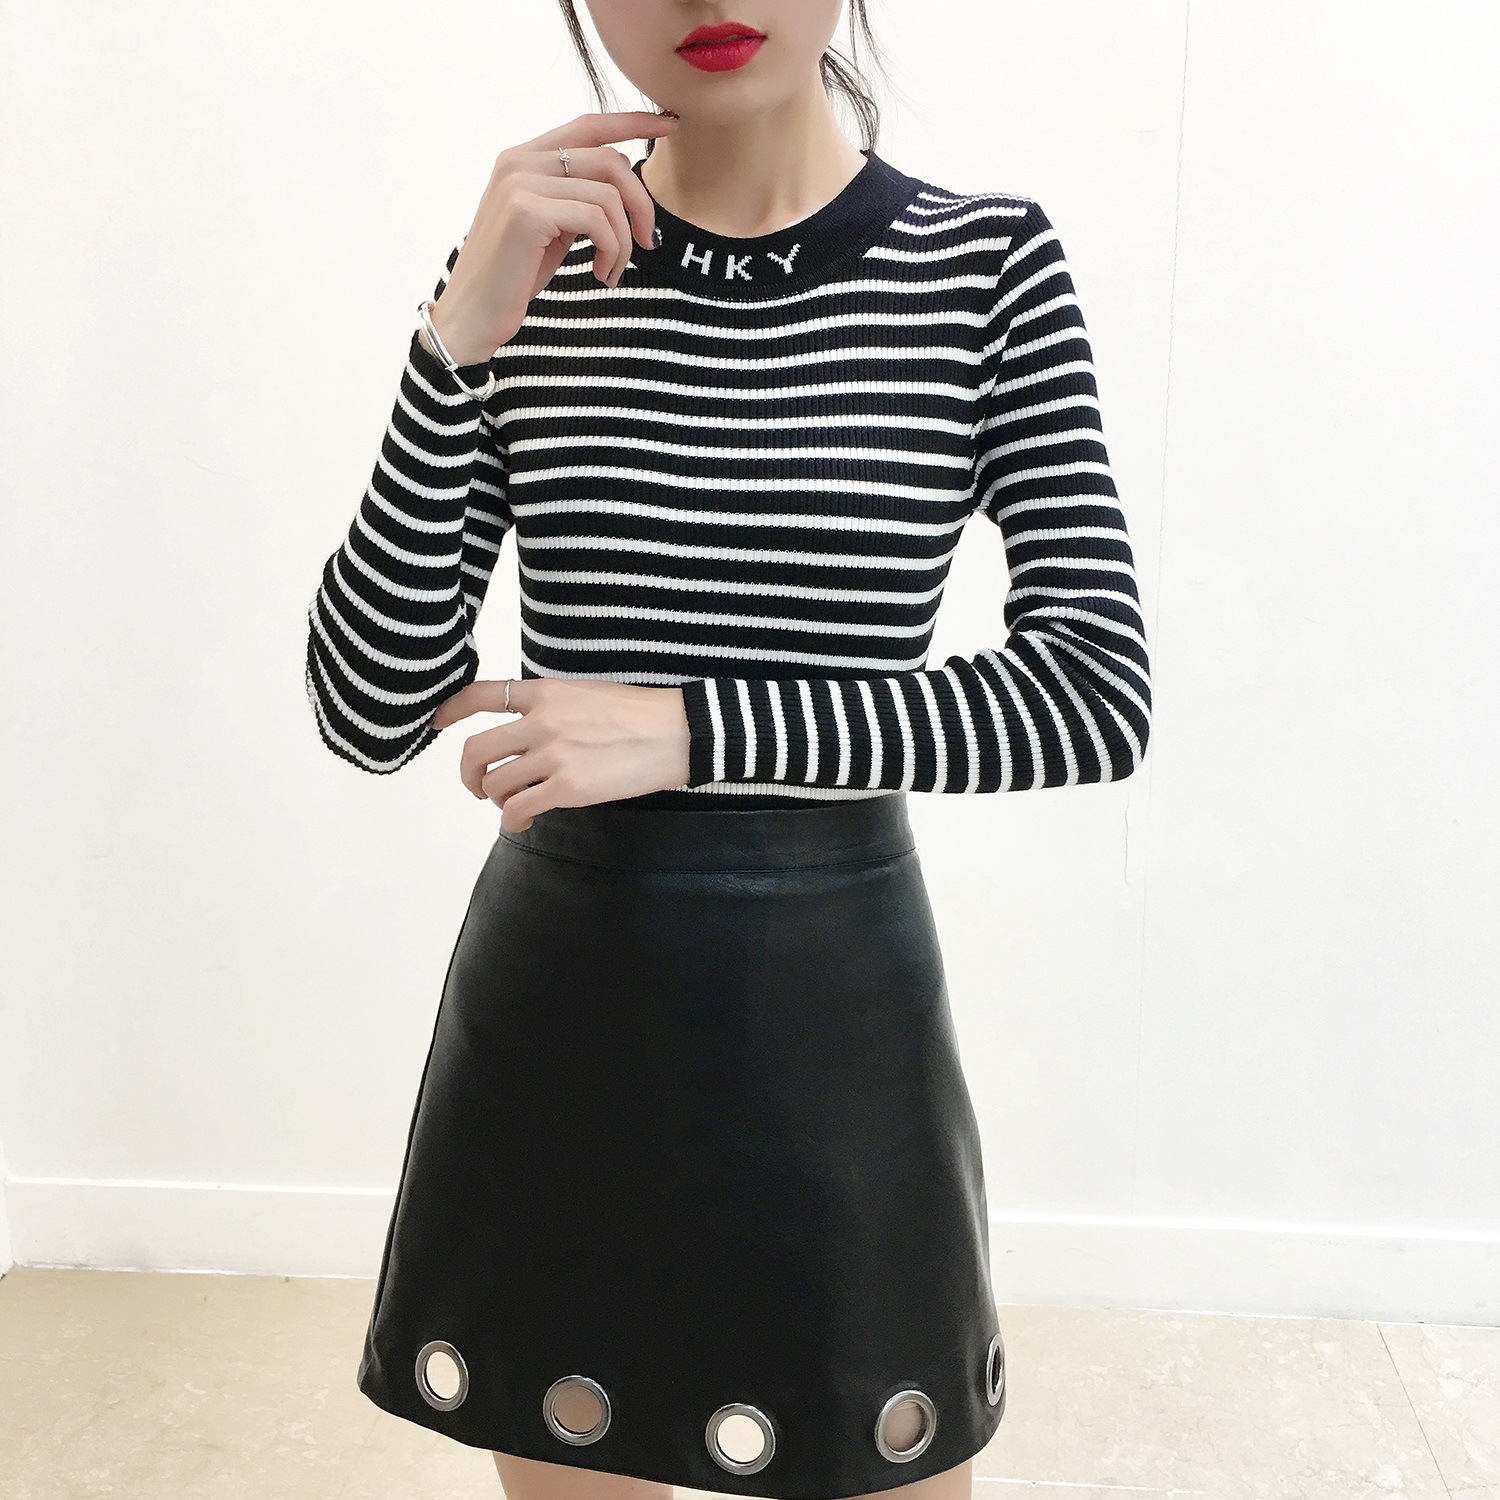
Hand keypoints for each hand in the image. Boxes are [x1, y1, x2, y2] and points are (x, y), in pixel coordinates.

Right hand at [429, 109, 679, 363]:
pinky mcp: (526, 212)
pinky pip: (596, 220)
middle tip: (647, 242)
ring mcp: (519, 183)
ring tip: (612, 269)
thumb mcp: (551, 228)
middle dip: (640, 202)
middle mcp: (518, 161)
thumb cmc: (513, 277)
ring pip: (607, 194)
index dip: (633, 121)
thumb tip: (623, 179)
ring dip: (623, 240)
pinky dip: (611, 251)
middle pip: (609, 159)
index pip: (588, 125)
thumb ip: (577, 197)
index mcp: (523, 159)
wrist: (472, 316)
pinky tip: (601, 274)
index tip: (669, 124)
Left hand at [431, 677, 691, 830]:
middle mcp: (542, 721)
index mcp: (545, 692)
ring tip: (514, 804)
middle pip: (476, 749)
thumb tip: (525, 733)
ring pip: (496, 784)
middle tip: (477, 786)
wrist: (677, 733)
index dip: (449, 710)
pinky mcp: (568, 787)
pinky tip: (524, 822)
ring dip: (497, 799)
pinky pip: (519, 809)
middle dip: (468, 773)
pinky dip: (514, 820)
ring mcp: (553, 755)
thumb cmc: (640, 715)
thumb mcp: (587, 694)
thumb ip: (551, 708)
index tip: (436, 722)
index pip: (481, 695)